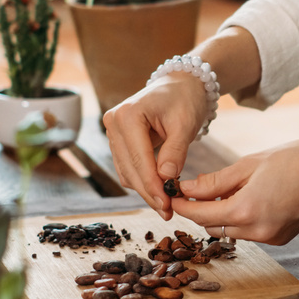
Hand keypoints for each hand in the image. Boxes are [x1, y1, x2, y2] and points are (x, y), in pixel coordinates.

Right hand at [103, 73, 207, 215]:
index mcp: (128, 115)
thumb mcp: (185, 124)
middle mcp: (113, 123)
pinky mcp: (118, 140)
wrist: (181, 85)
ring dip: (145, 190)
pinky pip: (128, 167)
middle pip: (130, 169)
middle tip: (167, 213)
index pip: (139, 159)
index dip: (152, 186)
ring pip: (126, 172)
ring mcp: (113, 132)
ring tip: (166, 206)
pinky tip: (159, 192)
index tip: (167, 205)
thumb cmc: (185, 99)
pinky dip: (143, 181)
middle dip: (149, 193)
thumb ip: (175, 152)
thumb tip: (167, 179)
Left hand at [171, 138, 298, 242]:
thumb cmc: (296, 159)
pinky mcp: (280, 238)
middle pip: (213, 226)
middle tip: (197, 188)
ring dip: (222, 214)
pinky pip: (250, 232)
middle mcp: (257, 232)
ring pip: (231, 231)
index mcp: (245, 211)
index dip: (183, 204)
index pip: (199, 214)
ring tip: (227, 189)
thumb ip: (215, 181)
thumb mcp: (249, 164)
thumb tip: (186, 189)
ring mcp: (270, 238)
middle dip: (201, 210)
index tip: (173, 193)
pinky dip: (242, 217)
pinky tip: (249, 197)